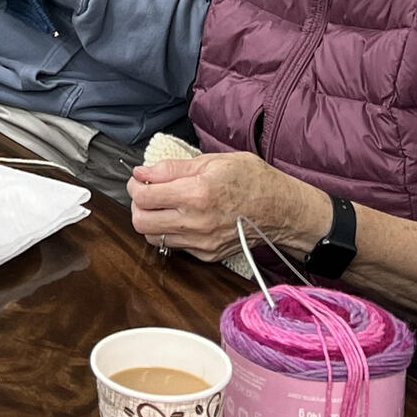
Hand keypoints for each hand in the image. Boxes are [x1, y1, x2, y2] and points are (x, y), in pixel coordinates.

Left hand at [128, 153, 326, 260]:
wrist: (281, 209)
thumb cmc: (252, 179)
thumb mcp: (213, 161)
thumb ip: (173, 168)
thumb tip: (142, 171)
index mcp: (197, 193)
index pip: (144, 196)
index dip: (135, 185)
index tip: (140, 178)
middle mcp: (197, 222)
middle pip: (141, 222)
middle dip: (137, 205)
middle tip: (146, 192)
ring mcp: (202, 243)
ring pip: (154, 237)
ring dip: (151, 220)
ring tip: (163, 205)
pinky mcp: (207, 255)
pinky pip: (175, 245)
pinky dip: (171, 232)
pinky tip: (182, 217)